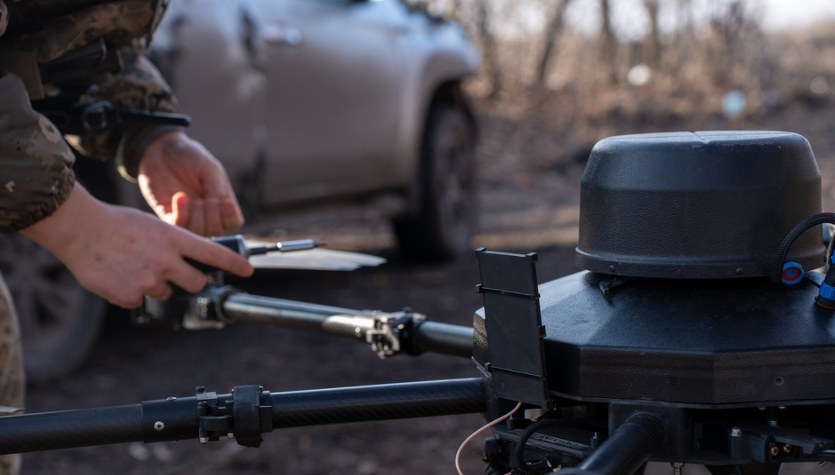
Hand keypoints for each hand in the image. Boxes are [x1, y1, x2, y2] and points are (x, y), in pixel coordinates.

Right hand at [21, 184, 253, 307]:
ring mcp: (149, 281)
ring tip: (132, 267)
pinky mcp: (130, 295)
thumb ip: (172, 245)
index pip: (214, 254)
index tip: (248, 271)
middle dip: (191, 282)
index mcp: (175, 239)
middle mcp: (167, 262)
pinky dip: (130, 292)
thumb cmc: (116, 223)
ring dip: (154, 285)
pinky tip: (117, 276)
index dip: (234, 264)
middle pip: (197, 283)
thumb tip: (184, 264)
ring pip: (165, 293)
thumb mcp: (153, 227)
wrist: (80, 229)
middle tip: (176, 275)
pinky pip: (138, 301)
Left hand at [137, 130, 244, 235]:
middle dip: (211, 216)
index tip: (223, 201)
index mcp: (222, 203)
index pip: (233, 224)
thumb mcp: (210, 169)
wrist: (161, 150)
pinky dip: (181, 215)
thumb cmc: (189, 157)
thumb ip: (218, 190)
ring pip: (197, 234)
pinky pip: (178, 228)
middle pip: (216, 232)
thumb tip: (220, 209)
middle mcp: (207, 214)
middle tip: (204, 198)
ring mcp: (188, 217)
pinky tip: (179, 197)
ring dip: (196, 217)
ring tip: (188, 197)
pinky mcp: (169, 217)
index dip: (229, 217)